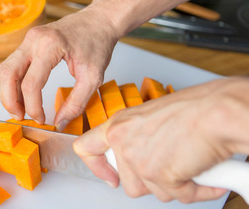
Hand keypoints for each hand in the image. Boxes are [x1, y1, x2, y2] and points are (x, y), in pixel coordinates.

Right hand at [0, 6, 118, 128]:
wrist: (99, 20)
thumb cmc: (98, 43)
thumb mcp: (93, 77)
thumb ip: (76, 103)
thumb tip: (59, 123)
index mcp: (50, 45)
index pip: (31, 83)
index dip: (33, 107)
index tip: (42, 120)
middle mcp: (34, 39)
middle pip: (7, 74)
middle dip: (9, 100)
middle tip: (20, 117)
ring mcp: (28, 39)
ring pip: (5, 69)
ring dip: (8, 92)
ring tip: (20, 110)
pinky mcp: (28, 42)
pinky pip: (12, 65)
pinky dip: (13, 83)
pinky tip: (23, 96)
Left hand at [73, 77, 248, 202]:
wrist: (218, 111)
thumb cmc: (194, 108)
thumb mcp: (152, 117)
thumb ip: (138, 137)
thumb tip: (141, 156)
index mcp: (119, 125)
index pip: (86, 148)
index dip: (97, 167)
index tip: (109, 177)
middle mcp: (124, 142)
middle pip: (128, 182)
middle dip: (152, 180)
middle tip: (171, 164)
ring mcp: (140, 161)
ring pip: (152, 191)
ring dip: (175, 184)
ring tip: (190, 162)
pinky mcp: (160, 176)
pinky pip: (180, 196)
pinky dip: (197, 189)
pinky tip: (204, 172)